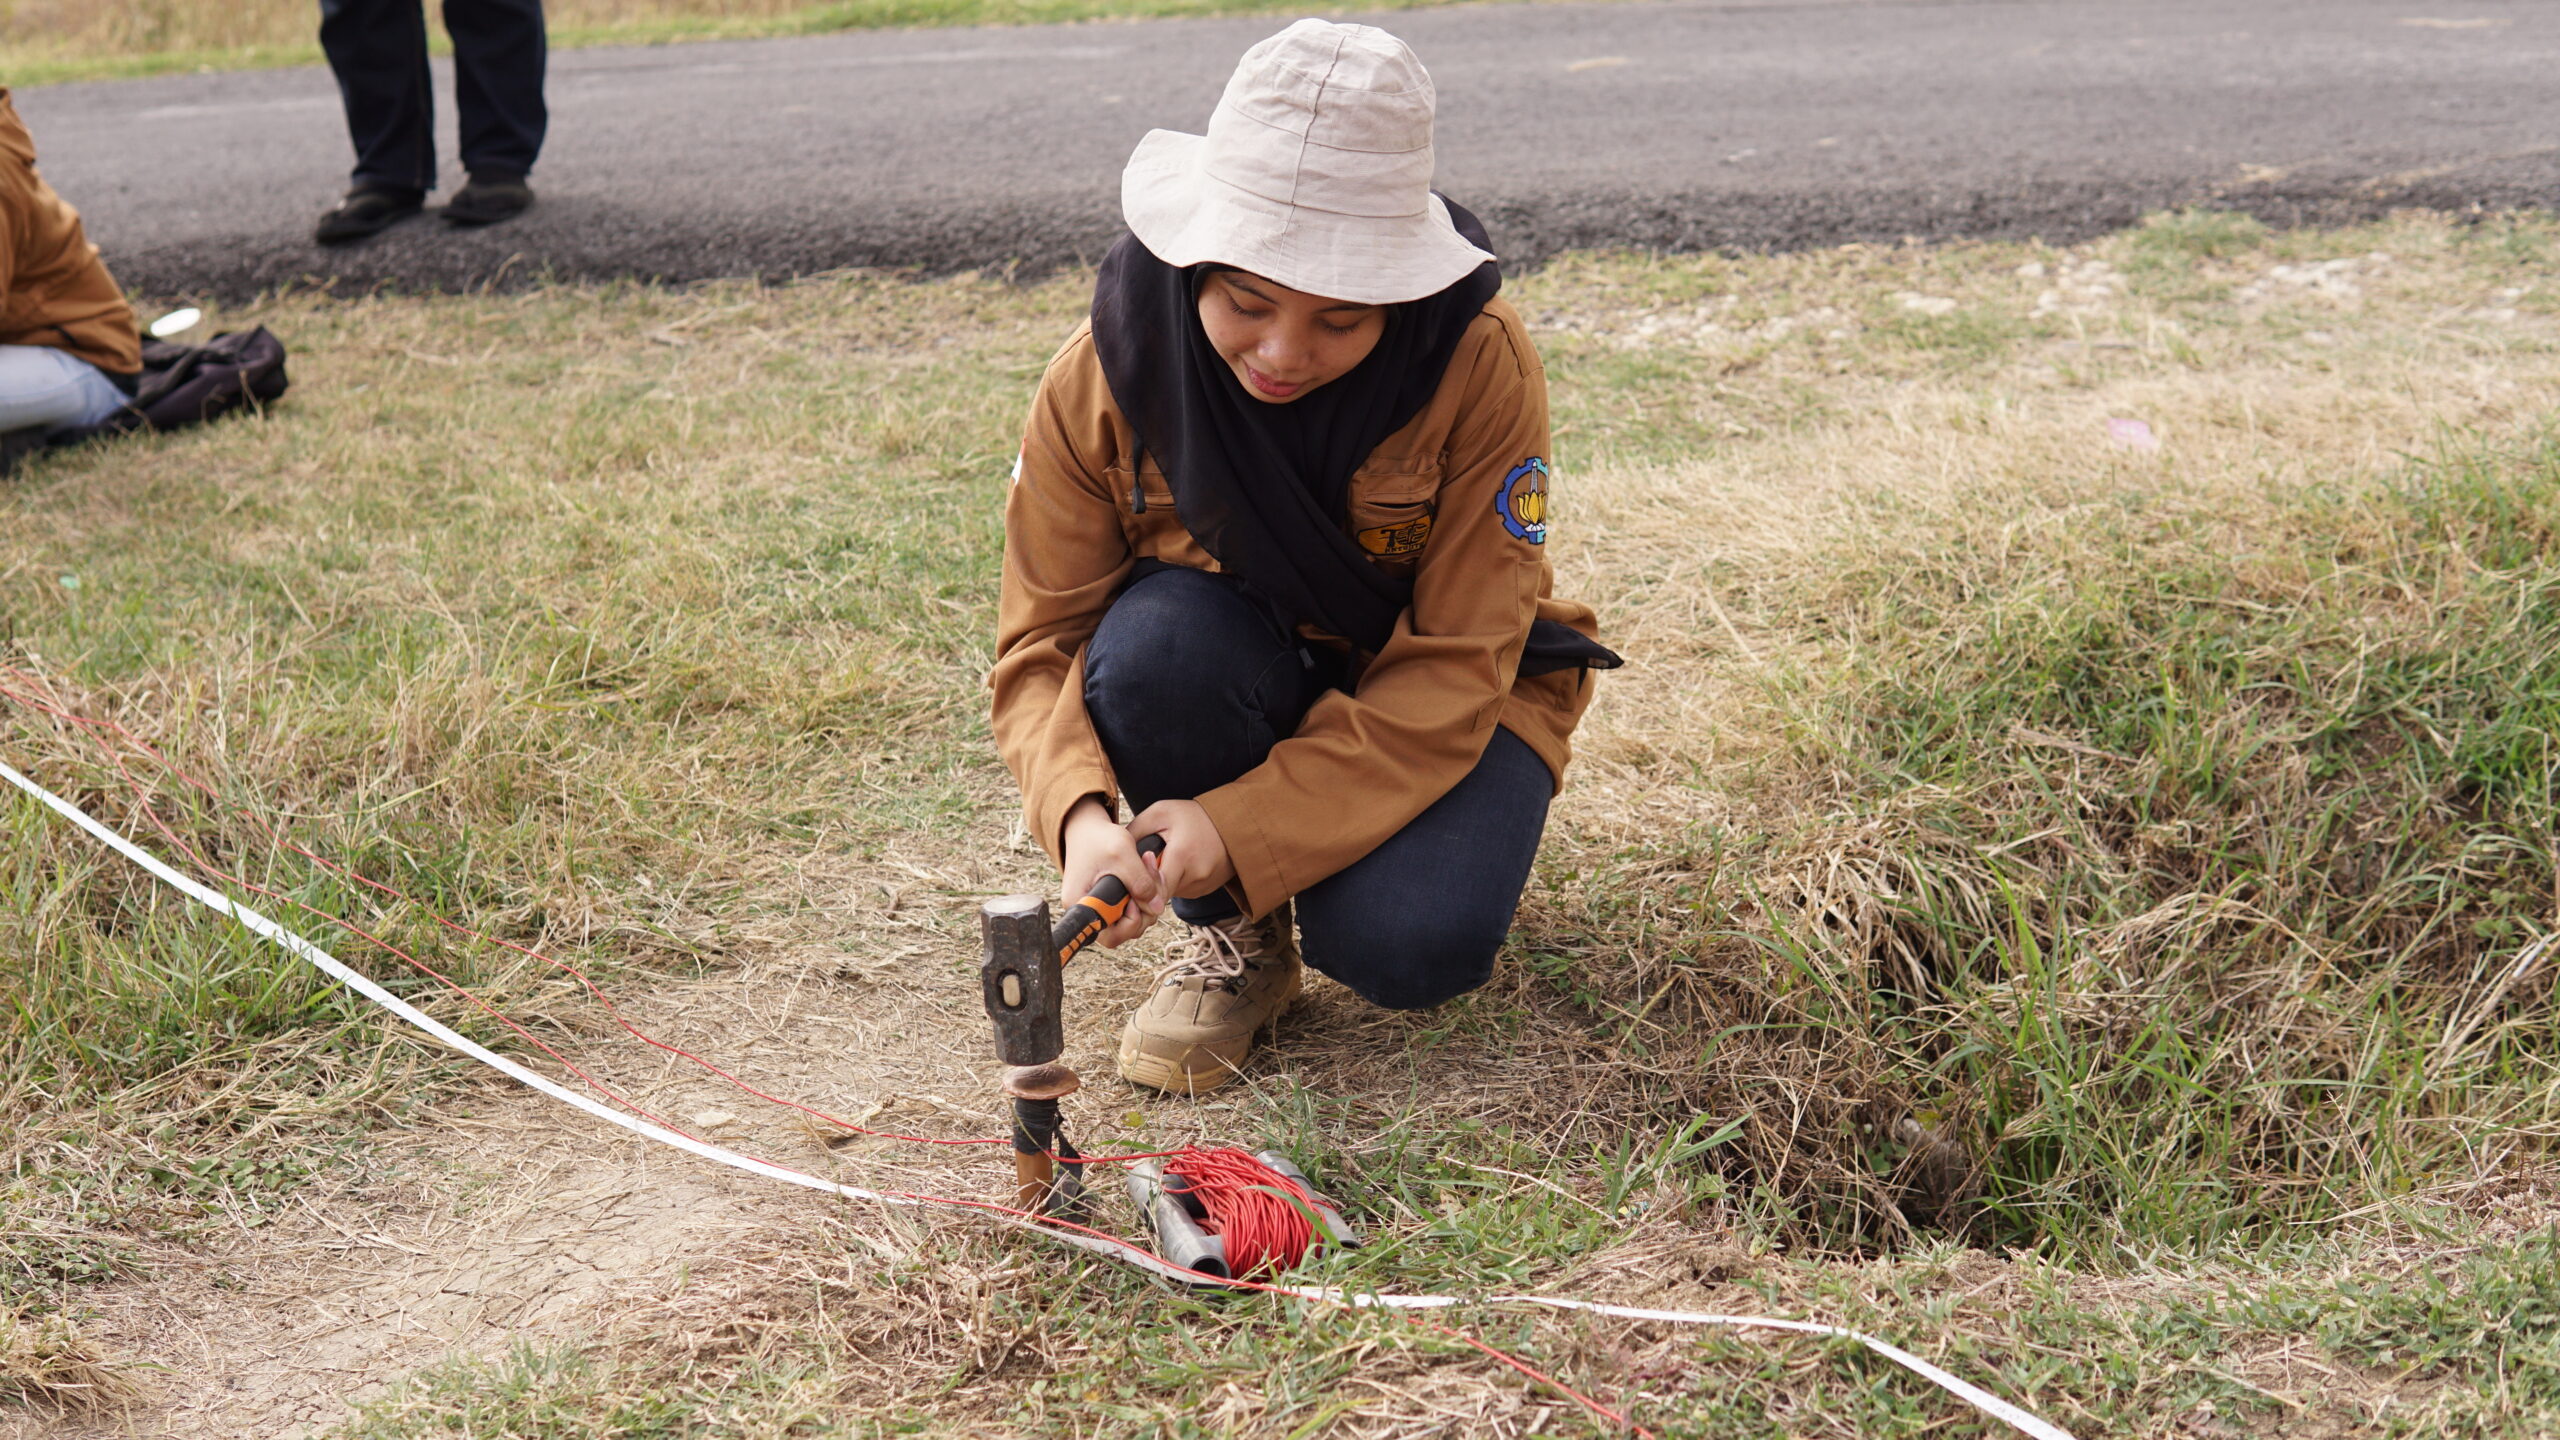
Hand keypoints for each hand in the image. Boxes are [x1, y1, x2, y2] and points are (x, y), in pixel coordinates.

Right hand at [1060, 795, 1164, 948]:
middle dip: (1145, 912)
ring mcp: (1099, 910)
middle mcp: (1088, 913)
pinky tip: (1147, 877)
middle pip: (1124, 932)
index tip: (1135, 898)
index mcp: (1081, 905)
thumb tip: (1156, 908)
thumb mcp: (1122, 853)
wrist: (1088, 830)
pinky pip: (1130, 912)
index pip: (1111, 935)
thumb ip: (1141, 881)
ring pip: (1131, 923)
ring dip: (1148, 903)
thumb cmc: (1100, 839)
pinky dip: (1144, 898)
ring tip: (1149, 873)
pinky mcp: (1108, 904)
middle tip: (1151, 883)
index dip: (1131, 921)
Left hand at [1129, 799, 1235, 902]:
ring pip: (1169, 893)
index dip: (1139, 885)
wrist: (1233, 824)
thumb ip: (1136, 831)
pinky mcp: (1206, 890)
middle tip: (1145, 864)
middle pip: (1159, 892)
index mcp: (1182, 855)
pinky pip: (1181, 891)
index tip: (1134, 875)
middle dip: (1148, 882)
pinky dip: (1175, 882)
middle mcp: (1195, 875)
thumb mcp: (1161, 813)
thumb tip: (1116, 852)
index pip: (1154, 888)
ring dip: (1162, 882)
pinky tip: (1179, 865)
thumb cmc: (1194, 816)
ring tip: (1166, 859)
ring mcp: (1203, 885)